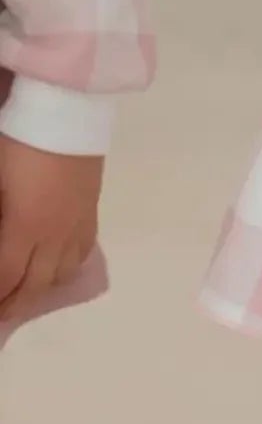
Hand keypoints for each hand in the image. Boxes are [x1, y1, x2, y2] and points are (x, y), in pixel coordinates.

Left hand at [0, 137, 103, 319]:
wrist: (67, 111)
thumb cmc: (19, 141)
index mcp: (25, 227)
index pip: (7, 277)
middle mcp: (55, 234)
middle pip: (36, 284)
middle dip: (14, 304)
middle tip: (0, 312)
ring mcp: (77, 223)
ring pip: (62, 273)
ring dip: (40, 289)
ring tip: (24, 293)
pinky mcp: (91, 211)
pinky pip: (81, 252)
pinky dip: (65, 268)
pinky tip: (55, 266)